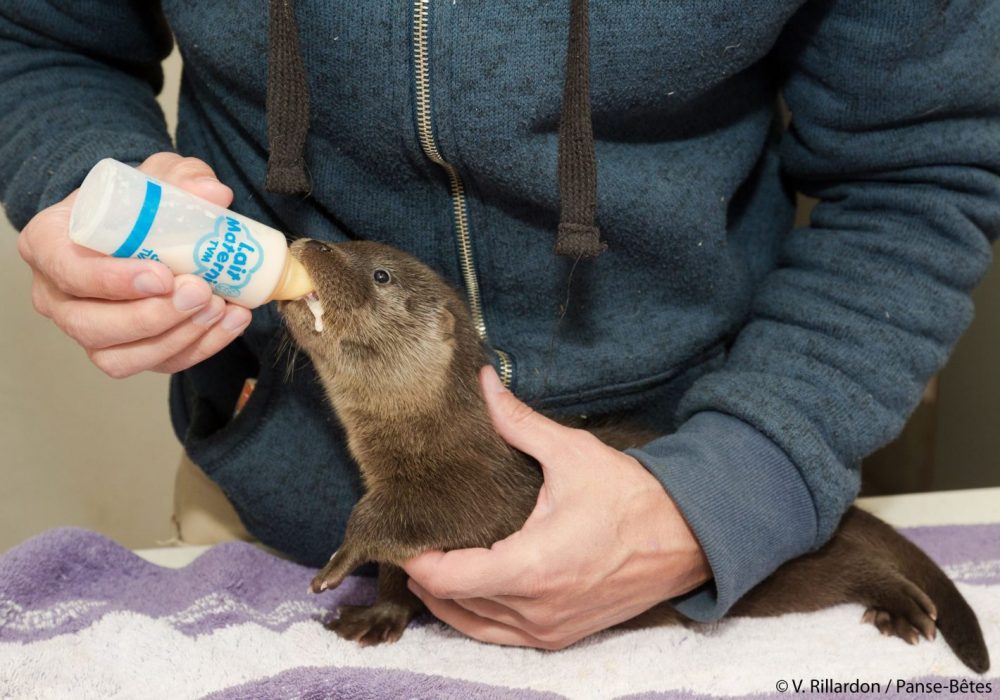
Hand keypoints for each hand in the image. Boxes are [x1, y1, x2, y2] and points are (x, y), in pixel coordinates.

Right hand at [17, 152, 251, 377]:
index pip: (69, 273)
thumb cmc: (138, 201)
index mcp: (49, 245)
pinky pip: (158, 364)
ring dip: (177, 338)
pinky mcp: (128, 351)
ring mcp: (91, 330)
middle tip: (200, 292)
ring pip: (121, 358)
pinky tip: (231, 321)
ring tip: (218, 307)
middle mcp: (59, 297)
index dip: (113, 281)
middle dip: (152, 317)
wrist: (147, 225)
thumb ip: (183, 177)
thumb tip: (215, 194)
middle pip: (92, 327)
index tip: (162, 275)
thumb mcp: (157, 175)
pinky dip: (200, 348)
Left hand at [403, 366, 710, 649]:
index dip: (415, 557)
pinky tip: (469, 590)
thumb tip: (484, 384)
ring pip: (472, 625)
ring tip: (432, 563)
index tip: (406, 530)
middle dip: (425, 574)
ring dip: (446, 599)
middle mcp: (534, 609)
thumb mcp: (571, 454)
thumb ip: (518, 422)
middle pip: (451, 603)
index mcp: (530, 567)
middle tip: (415, 538)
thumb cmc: (632, 498)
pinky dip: (475, 616)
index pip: (445, 578)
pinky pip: (500, 636)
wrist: (687, 539)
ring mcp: (548, 628)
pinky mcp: (561, 635)